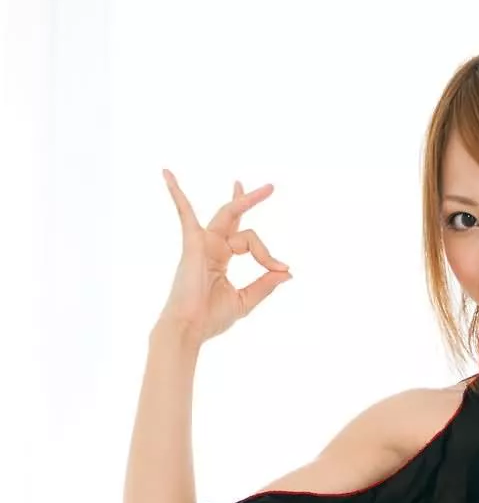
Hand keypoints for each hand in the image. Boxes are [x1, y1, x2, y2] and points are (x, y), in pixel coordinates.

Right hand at [157, 171, 291, 343]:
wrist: (190, 328)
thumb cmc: (210, 318)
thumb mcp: (245, 300)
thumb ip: (265, 284)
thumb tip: (288, 272)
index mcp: (220, 257)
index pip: (249, 242)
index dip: (269, 255)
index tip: (282, 268)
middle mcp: (210, 246)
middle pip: (234, 216)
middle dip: (249, 200)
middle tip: (271, 188)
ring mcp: (201, 243)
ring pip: (228, 215)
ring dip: (244, 200)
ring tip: (269, 189)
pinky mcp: (192, 244)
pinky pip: (185, 214)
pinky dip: (177, 194)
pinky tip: (167, 174)